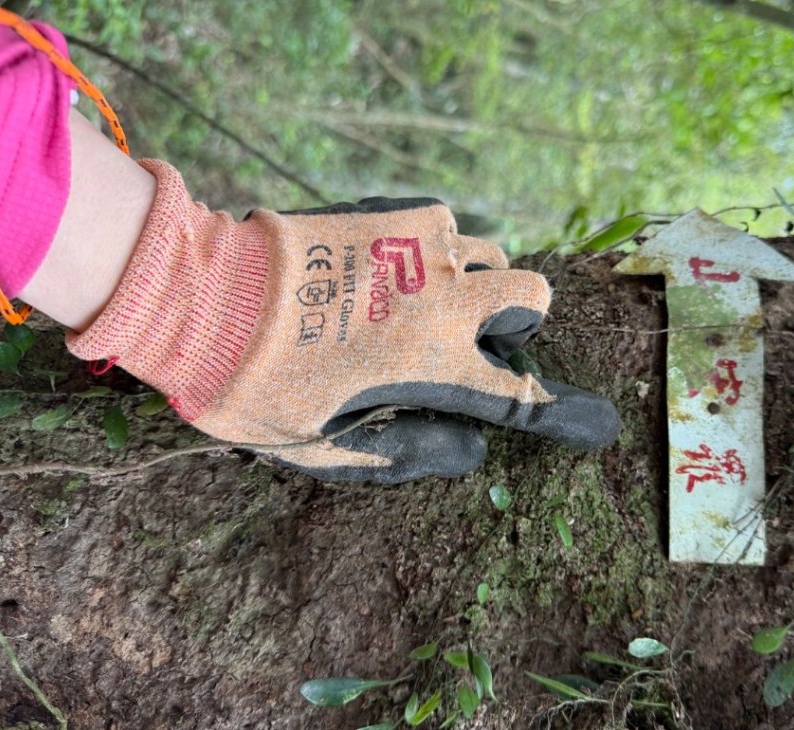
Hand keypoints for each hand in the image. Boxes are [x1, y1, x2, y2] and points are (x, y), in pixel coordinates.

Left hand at [68, 160, 619, 481]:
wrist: (195, 296)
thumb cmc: (254, 386)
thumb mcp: (324, 451)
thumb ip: (409, 454)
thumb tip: (472, 451)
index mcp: (428, 364)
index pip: (520, 397)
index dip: (565, 417)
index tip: (598, 428)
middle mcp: (441, 297)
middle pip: (530, 295)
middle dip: (517, 322)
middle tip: (468, 341)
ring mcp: (419, 244)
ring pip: (489, 252)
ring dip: (474, 282)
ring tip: (418, 302)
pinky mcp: (390, 212)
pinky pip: (444, 225)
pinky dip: (434, 251)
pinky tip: (386, 269)